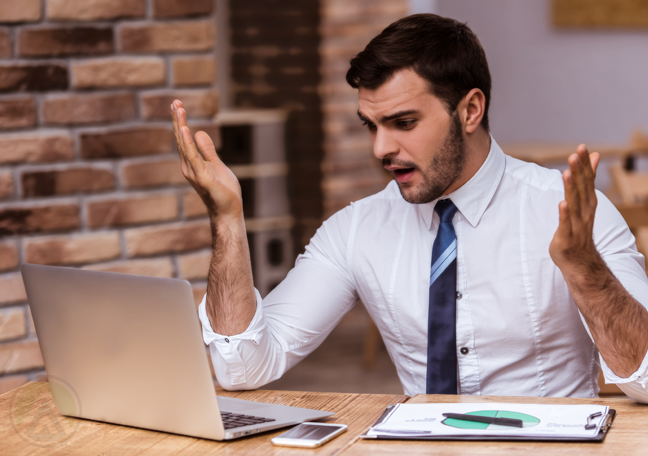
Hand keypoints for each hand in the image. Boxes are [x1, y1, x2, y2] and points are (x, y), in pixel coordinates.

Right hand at [171, 100, 242, 219]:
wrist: (229, 212)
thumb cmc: (223, 191)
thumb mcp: (217, 165)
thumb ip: (208, 150)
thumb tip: (199, 132)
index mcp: (192, 163)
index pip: (183, 139)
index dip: (180, 122)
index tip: (177, 104)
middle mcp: (188, 166)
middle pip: (181, 139)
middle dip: (177, 120)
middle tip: (174, 101)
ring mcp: (194, 172)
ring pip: (185, 145)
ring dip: (180, 126)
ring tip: (178, 109)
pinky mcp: (203, 177)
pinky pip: (193, 157)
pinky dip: (188, 143)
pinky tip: (184, 129)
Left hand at [549, 145, 600, 270]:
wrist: (579, 261)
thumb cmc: (578, 228)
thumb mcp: (584, 202)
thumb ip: (587, 180)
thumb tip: (594, 156)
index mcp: (588, 203)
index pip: (588, 180)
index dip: (584, 164)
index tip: (581, 148)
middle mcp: (585, 211)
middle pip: (581, 189)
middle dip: (578, 171)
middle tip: (574, 155)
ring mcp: (576, 224)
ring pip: (574, 203)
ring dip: (571, 188)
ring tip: (566, 173)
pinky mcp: (566, 236)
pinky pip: (565, 223)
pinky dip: (564, 213)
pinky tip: (562, 203)